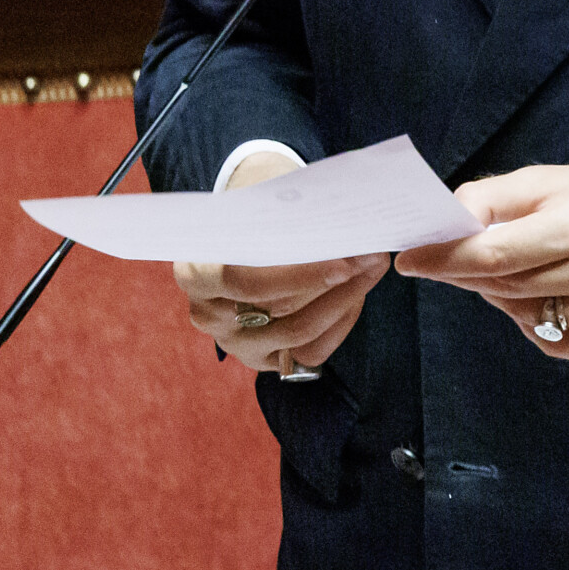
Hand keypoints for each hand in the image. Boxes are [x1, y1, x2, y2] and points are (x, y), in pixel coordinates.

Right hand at [174, 149, 388, 375]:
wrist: (243, 233)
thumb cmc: (256, 215)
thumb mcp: (262, 209)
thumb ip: (292, 222)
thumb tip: (346, 228)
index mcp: (196, 273)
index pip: (241, 280)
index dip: (297, 274)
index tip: (344, 260)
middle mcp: (209, 315)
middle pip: (280, 309)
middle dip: (334, 281)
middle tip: (373, 254)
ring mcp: (235, 343)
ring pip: (300, 332)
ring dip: (346, 299)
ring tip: (373, 266)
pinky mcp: (265, 360)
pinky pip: (311, 352)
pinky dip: (341, 322)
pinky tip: (357, 294)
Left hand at [394, 166, 568, 360]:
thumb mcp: (549, 180)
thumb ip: (491, 199)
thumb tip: (439, 224)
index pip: (495, 254)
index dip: (444, 259)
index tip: (410, 259)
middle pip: (504, 288)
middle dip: (470, 273)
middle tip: (458, 257)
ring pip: (526, 317)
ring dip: (507, 297)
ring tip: (529, 267)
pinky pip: (553, 341)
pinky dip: (539, 321)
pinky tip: (556, 292)